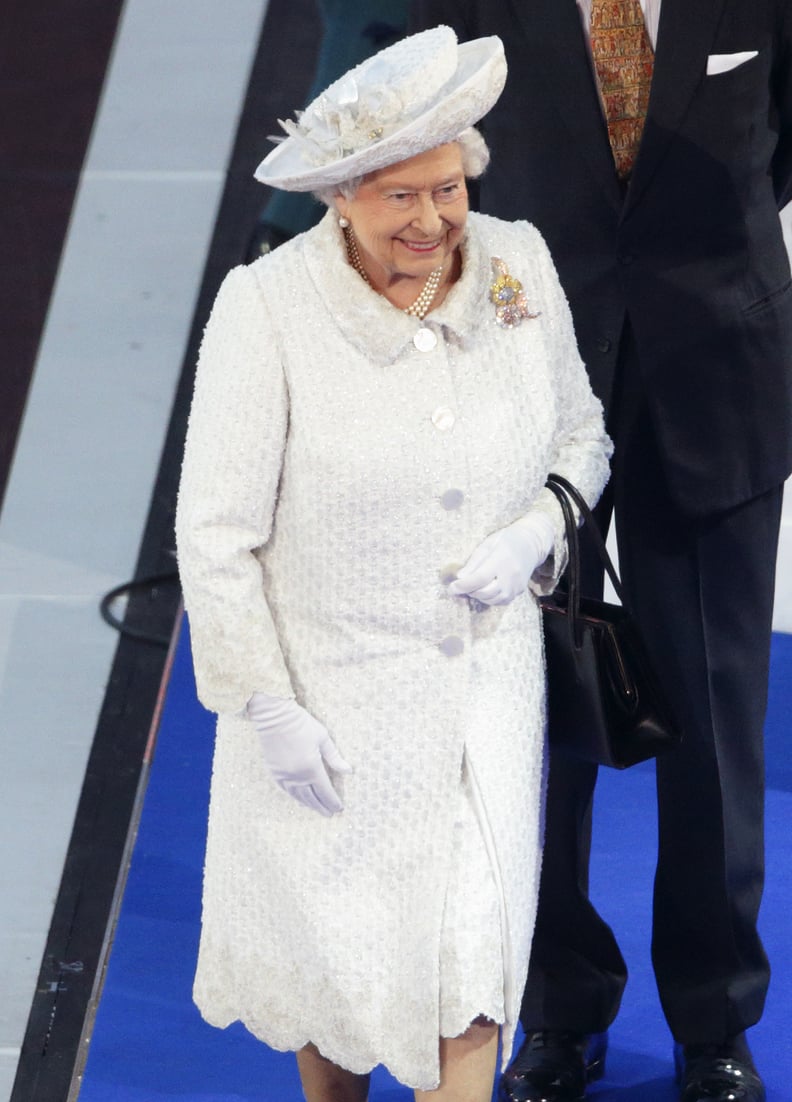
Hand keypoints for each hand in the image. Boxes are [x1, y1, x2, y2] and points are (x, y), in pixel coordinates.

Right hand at [246, 692, 351, 815]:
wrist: (274, 717)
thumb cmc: (301, 724)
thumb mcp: (323, 738)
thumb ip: (334, 757)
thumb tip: (348, 771)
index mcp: (311, 768)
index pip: (325, 791)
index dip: (333, 801)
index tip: (339, 808)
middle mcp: (297, 776)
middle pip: (312, 798)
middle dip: (322, 807)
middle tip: (330, 814)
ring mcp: (284, 776)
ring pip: (298, 797)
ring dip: (309, 804)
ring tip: (317, 809)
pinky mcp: (274, 772)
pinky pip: (286, 790)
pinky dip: (295, 797)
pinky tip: (300, 799)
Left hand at [448, 513, 553, 605]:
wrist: (531, 544)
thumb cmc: (506, 540)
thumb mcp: (487, 544)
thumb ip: (474, 562)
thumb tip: (460, 577)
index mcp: (501, 559)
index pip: (480, 578)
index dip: (464, 585)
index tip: (451, 588)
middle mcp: (510, 575)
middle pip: (486, 592)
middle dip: (470, 591)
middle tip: (461, 586)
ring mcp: (516, 585)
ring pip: (493, 599)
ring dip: (479, 596)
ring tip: (473, 587)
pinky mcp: (519, 591)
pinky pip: (501, 601)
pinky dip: (489, 599)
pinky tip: (485, 590)